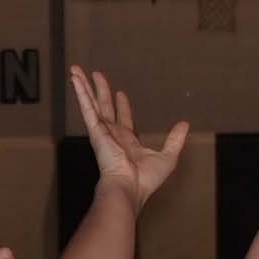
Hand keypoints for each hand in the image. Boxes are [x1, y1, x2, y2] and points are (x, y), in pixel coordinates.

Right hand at [71, 67, 188, 209]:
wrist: (128, 187)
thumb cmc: (144, 180)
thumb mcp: (168, 157)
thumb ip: (175, 140)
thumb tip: (184, 124)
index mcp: (127, 141)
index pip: (123, 119)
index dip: (122, 106)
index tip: (121, 94)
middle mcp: (112, 135)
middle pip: (105, 107)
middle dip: (101, 91)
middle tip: (96, 75)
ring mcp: (102, 131)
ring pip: (91, 103)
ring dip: (83, 86)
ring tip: (76, 70)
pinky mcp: (95, 130)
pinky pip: (86, 107)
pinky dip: (80, 93)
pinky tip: (75, 79)